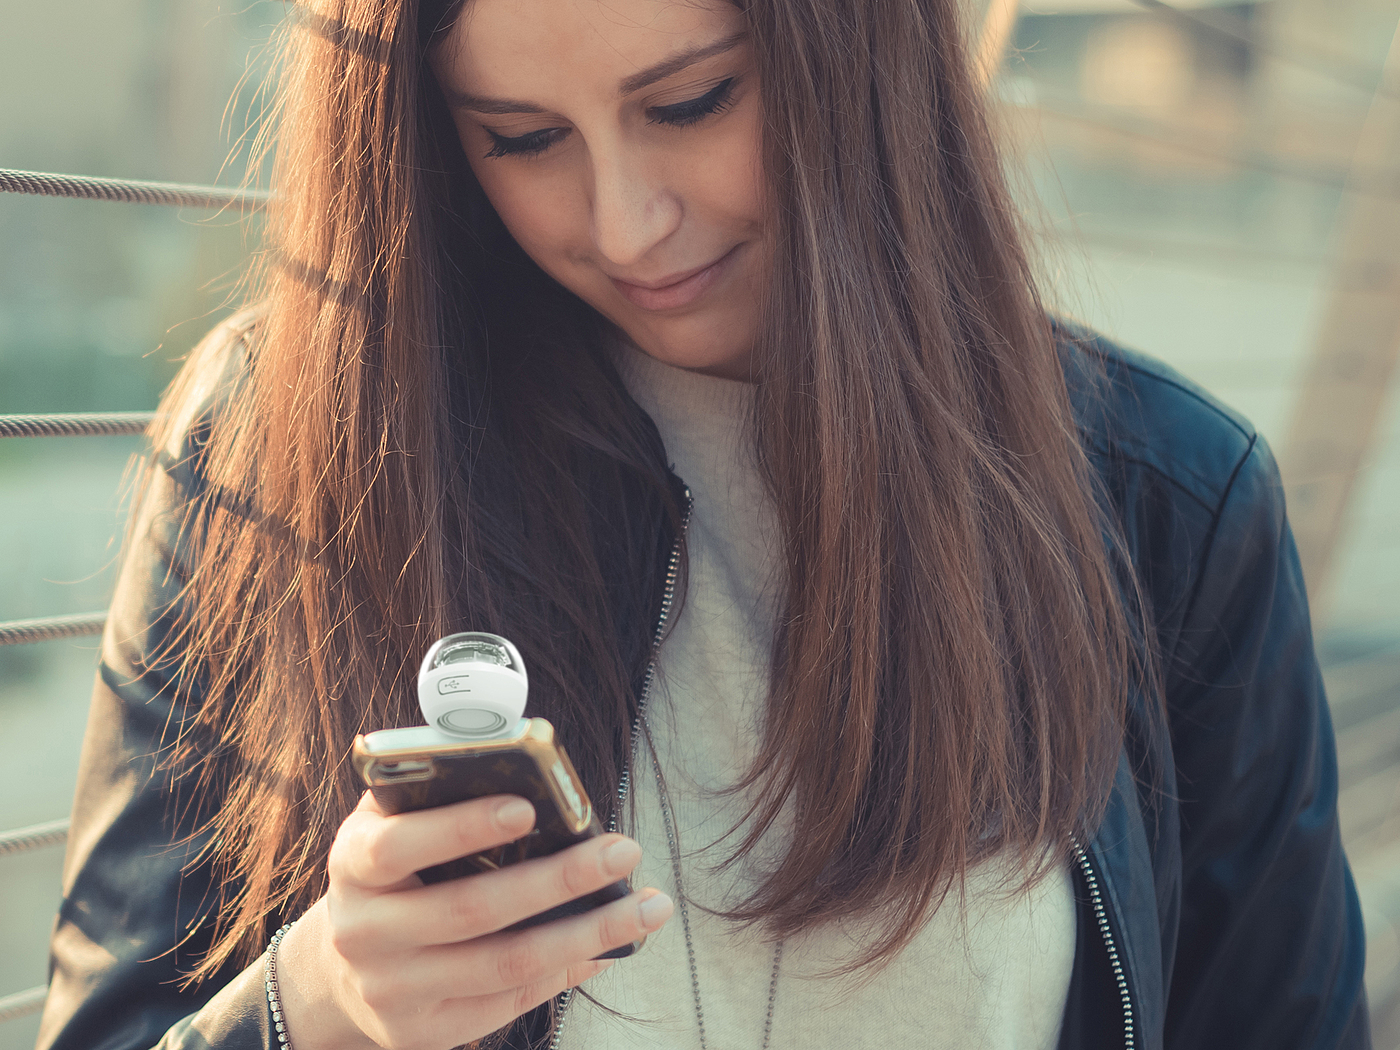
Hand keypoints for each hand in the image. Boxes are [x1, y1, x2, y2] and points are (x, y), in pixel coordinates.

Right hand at [274, 792, 671, 1049]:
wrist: (341, 966)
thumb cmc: (395, 868)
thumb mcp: (395, 822)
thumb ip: (442, 790)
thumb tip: (536, 776)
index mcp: (353, 863)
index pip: (400, 844)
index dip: (463, 826)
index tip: (530, 806)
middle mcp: (363, 932)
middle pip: (473, 909)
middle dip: (560, 878)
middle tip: (624, 851)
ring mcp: (391, 990)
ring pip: (505, 964)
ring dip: (587, 934)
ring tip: (647, 907)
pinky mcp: (421, 1032)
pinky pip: (509, 1000)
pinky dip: (568, 969)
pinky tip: (611, 944)